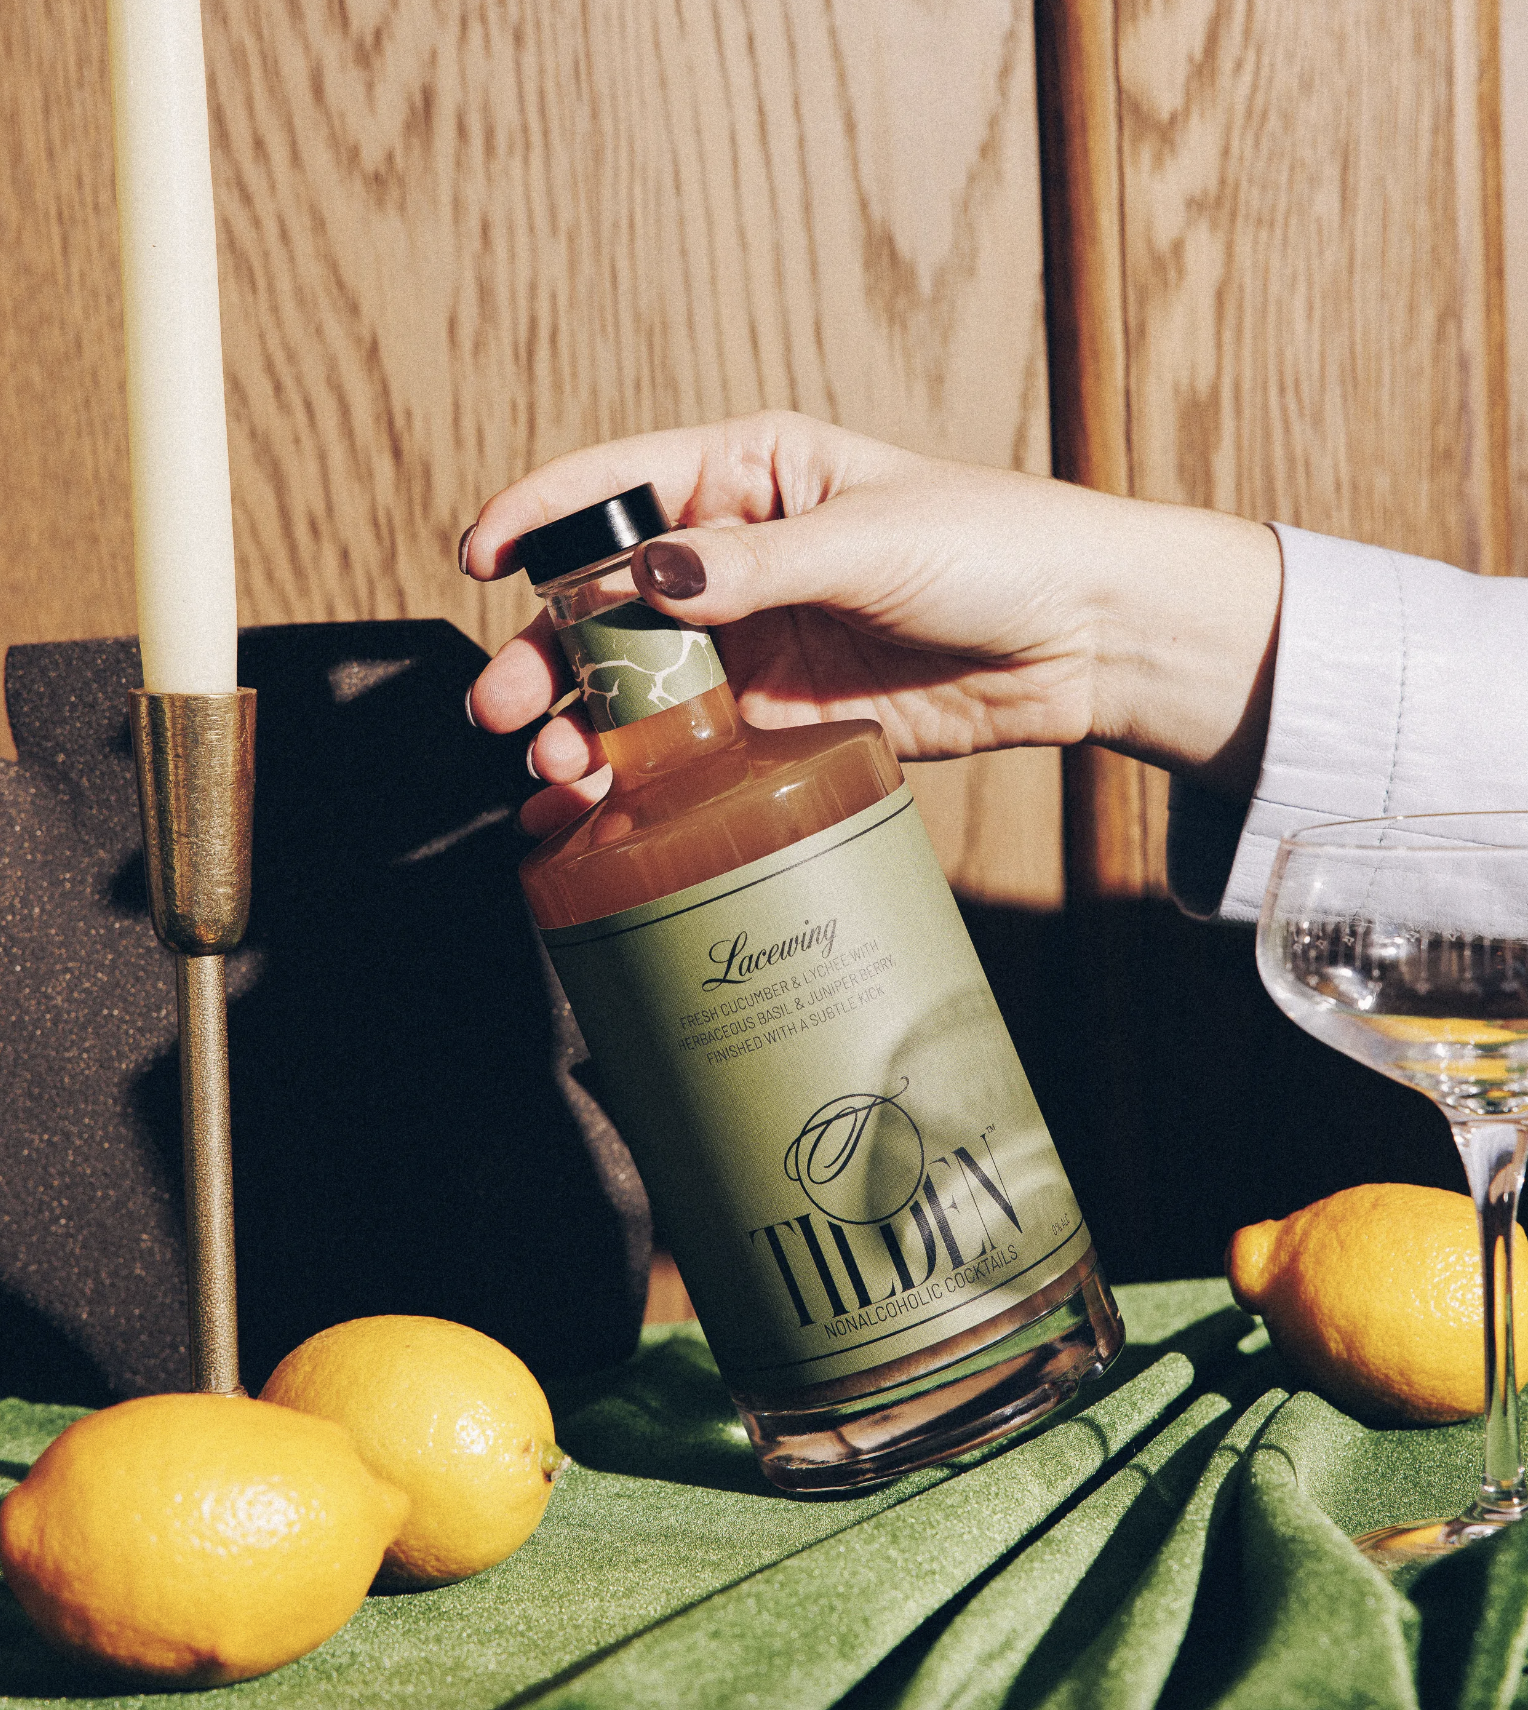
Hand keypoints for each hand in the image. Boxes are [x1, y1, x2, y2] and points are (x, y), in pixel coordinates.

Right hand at [462, 412, 1280, 835]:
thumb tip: (647, 575)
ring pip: (639, 682)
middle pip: (609, 602)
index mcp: (751, 475)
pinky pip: (692, 744)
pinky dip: (642, 773)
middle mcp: (737, 556)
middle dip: (548, 653)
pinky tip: (604, 800)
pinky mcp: (781, 715)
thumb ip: (750, 563)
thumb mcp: (868, 538)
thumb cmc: (995, 546)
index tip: (482, 555)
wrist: (1083, 638)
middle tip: (506, 709)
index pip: (620, 486)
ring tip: (556, 769)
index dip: (542, 517)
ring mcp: (755, 640)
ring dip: (587, 725)